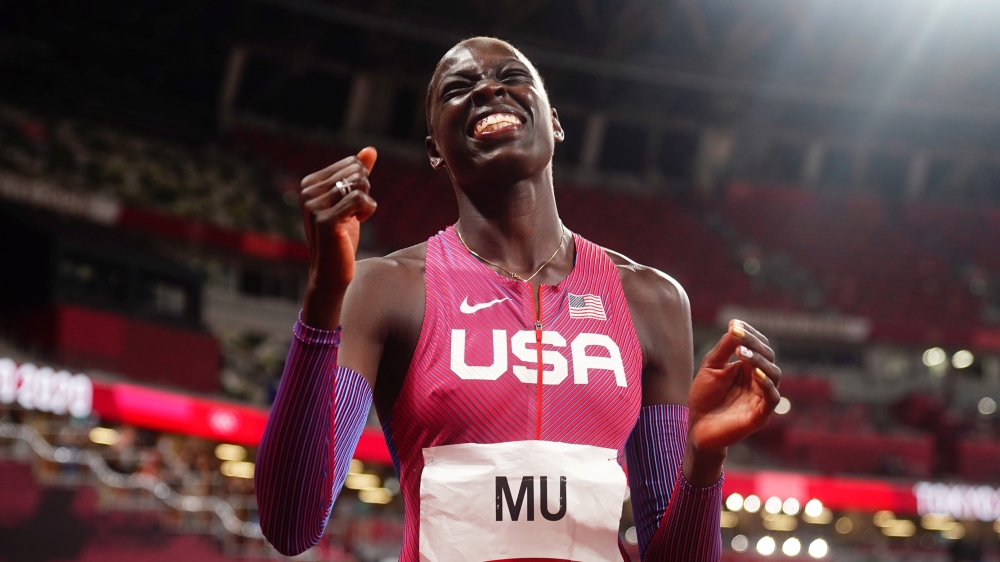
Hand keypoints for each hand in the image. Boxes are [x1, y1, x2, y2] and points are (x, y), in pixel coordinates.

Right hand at [299, 147, 377, 328]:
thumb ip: (358, 174)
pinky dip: (368, 211)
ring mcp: (314, 206)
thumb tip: (370, 149)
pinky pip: (361, 199)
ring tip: (353, 219)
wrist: (332, 271)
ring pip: (360, 184)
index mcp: (309, 183)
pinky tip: (357, 223)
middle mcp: (307, 191)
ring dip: (366, 203)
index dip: (361, 184)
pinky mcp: (326, 220)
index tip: (348, 205)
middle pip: (357, 172)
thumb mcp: (350, 201)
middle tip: (352, 213)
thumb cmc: (342, 236)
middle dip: (364, 192)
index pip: (352, 163)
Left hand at [687, 319, 780, 454]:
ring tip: (742, 353)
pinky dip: (766, 384)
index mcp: (748, 367)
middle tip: (738, 336)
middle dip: (754, 344)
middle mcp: (759, 380)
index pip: (759, 345)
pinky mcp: (761, 415)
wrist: (696, 426)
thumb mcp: (711, 367)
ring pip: (774, 374)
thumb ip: (724, 348)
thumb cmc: (704, 396)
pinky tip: (754, 373)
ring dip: (759, 361)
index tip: (734, 324)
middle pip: (768, 356)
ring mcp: (761, 397)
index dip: (749, 334)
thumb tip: (735, 325)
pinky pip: (772, 398)